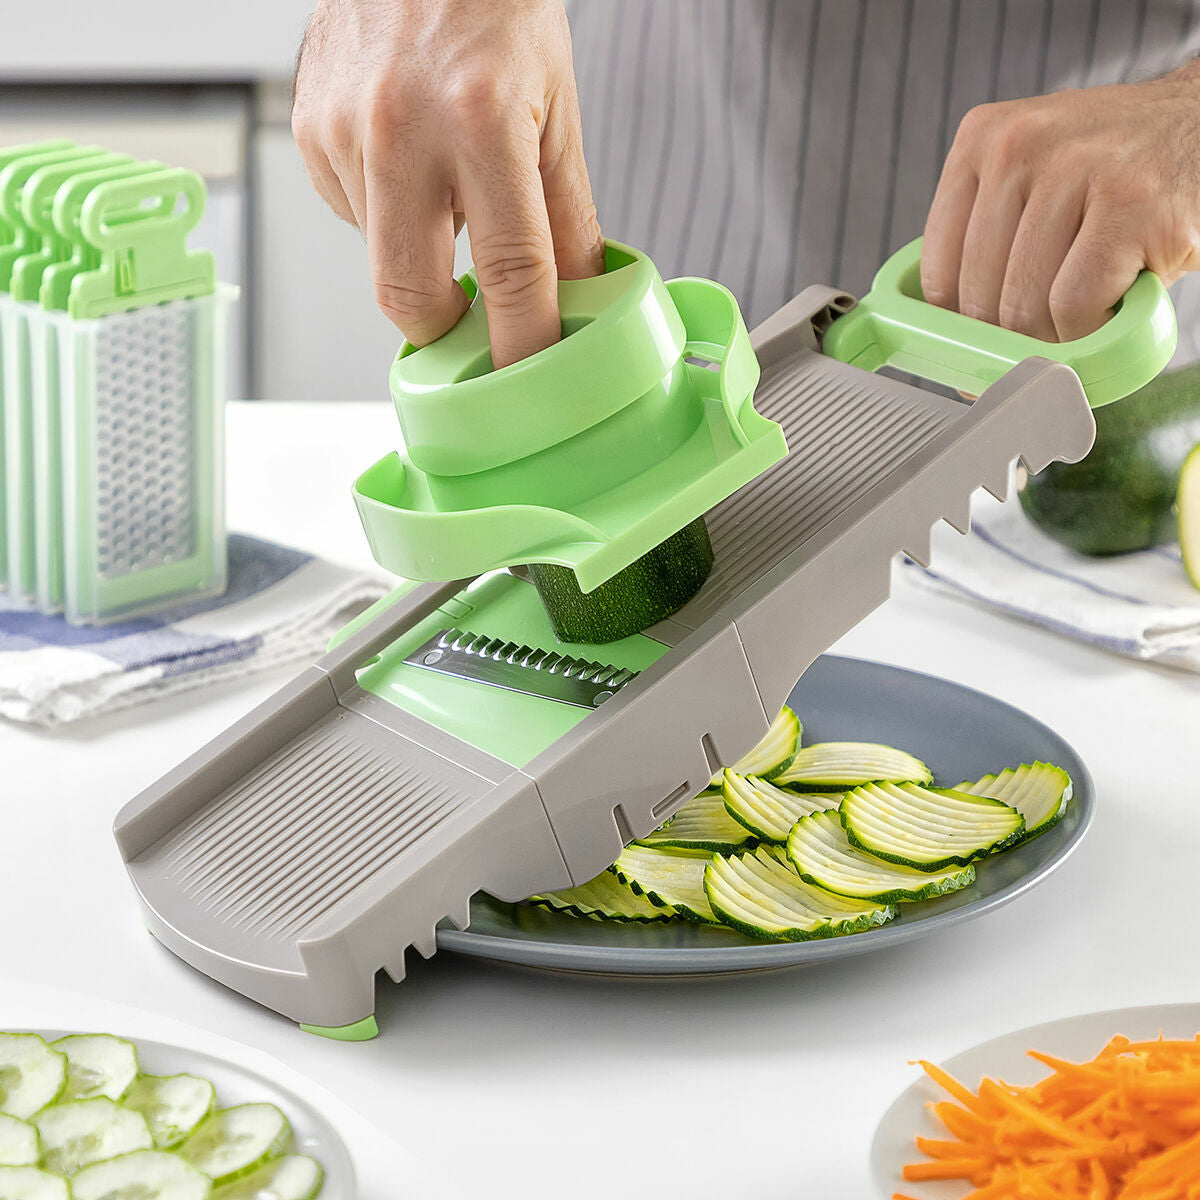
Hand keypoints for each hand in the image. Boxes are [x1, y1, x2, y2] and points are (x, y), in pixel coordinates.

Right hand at [292, 0, 603, 366]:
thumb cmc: (494, 7)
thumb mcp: (557, 108)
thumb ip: (567, 214)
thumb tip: (579, 297)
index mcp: (481, 120)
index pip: (511, 269)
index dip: (524, 340)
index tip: (532, 375)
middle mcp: (400, 127)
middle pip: (409, 296)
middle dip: (444, 329)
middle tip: (473, 318)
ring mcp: (343, 129)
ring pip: (380, 255)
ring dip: (418, 248)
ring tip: (444, 180)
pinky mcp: (308, 130)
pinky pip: (351, 213)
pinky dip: (386, 207)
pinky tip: (406, 157)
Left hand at [922, 63, 1199, 341]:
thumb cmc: (1119, 173)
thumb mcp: (1036, 180)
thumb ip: (987, 239)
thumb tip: (951, 339)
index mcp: (982, 139)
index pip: (938, 270)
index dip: (957, 327)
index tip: (979, 349)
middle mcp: (1019, 145)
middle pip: (979, 296)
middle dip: (1010, 339)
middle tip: (1043, 344)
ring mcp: (1075, 168)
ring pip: (1024, 306)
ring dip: (1055, 336)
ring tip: (1085, 316)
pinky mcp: (1130, 202)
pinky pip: (1073, 305)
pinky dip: (1089, 330)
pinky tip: (1111, 311)